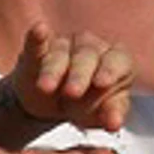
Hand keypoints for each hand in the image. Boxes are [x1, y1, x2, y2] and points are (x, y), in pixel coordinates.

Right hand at [4, 23, 134, 132]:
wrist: (51, 105)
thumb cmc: (86, 104)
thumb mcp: (100, 114)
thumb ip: (110, 115)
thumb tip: (114, 123)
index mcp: (114, 61)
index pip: (117, 61)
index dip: (110, 70)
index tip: (102, 83)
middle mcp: (90, 48)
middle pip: (87, 57)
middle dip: (79, 75)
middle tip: (72, 93)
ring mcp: (63, 46)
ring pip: (59, 55)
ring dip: (53, 71)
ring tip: (45, 87)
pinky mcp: (37, 50)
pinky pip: (36, 42)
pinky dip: (36, 38)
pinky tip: (39, 30)